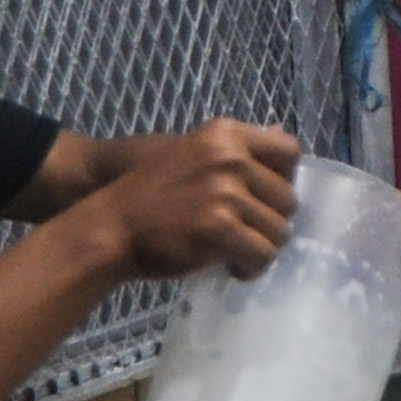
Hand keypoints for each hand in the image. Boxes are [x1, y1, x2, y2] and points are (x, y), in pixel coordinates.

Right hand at [90, 123, 298, 280]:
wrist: (111, 227)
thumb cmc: (150, 194)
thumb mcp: (191, 153)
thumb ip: (235, 148)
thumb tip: (279, 132)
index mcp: (225, 134)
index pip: (289, 151)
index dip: (283, 180)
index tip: (262, 200)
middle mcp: (229, 156)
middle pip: (288, 198)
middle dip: (269, 222)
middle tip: (241, 234)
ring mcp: (225, 190)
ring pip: (279, 230)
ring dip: (260, 248)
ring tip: (235, 252)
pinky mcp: (220, 226)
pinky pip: (263, 254)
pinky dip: (251, 267)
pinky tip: (232, 267)